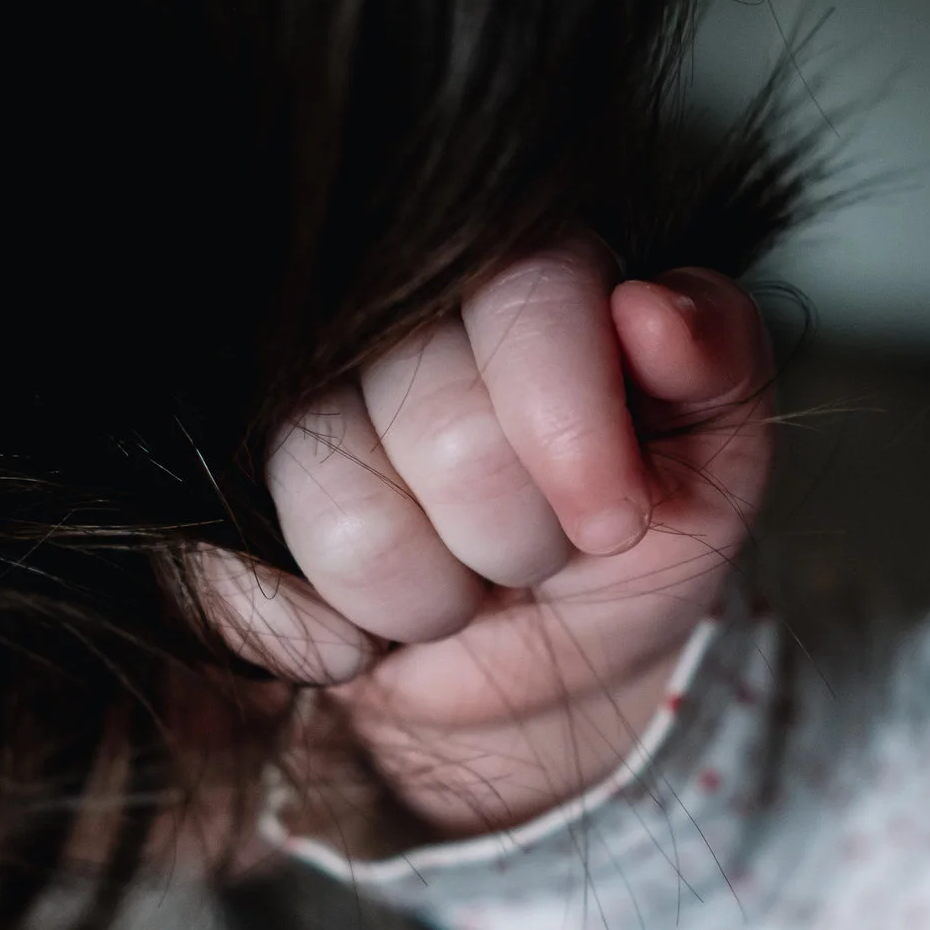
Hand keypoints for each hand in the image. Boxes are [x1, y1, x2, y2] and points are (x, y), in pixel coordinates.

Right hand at [201, 236, 773, 839]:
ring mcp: (280, 401)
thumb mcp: (714, 466)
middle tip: (533, 552)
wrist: (543, 668)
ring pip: (339, 505)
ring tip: (460, 588)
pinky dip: (323, 637)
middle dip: (512, 532)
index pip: (520, 291)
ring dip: (425, 594)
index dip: (565, 419)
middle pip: (436, 417)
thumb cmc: (628, 544)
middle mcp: (379, 309)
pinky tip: (363, 638)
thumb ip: (719, 368)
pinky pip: (232, 578)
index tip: (612, 522)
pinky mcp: (211, 501)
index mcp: (510, 262)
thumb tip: (654, 311)